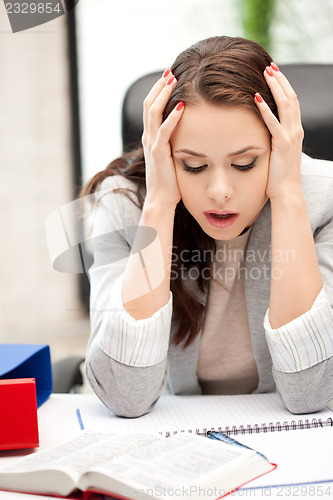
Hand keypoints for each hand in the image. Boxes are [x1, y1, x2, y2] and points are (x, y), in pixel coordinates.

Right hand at [142, 69, 184, 208]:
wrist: (161, 198)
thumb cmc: (170, 180)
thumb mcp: (172, 155)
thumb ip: (176, 141)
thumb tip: (189, 129)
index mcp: (151, 136)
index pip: (151, 107)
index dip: (158, 90)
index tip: (170, 76)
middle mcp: (148, 137)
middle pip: (148, 103)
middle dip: (159, 86)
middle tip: (170, 70)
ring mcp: (151, 144)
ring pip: (153, 112)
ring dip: (163, 94)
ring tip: (173, 79)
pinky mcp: (158, 153)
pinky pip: (163, 131)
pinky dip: (171, 117)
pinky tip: (181, 105)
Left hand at [254, 63, 303, 200]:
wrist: (287, 191)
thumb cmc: (278, 175)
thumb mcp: (277, 151)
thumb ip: (274, 138)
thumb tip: (263, 130)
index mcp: (295, 131)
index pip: (291, 102)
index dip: (283, 86)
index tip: (273, 73)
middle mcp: (296, 130)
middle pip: (290, 98)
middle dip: (280, 80)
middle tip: (269, 66)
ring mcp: (290, 137)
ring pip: (285, 105)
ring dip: (275, 87)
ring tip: (266, 73)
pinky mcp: (282, 145)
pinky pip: (273, 123)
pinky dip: (265, 110)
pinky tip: (256, 98)